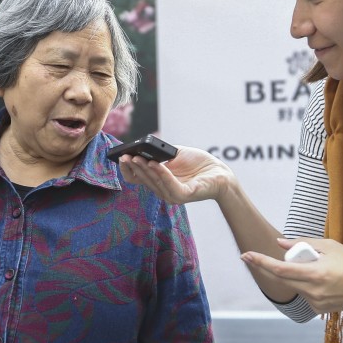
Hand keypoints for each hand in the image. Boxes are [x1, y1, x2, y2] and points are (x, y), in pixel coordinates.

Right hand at [117, 146, 234, 204]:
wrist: (220, 172)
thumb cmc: (199, 164)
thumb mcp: (175, 155)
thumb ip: (160, 153)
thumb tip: (144, 148)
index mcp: (159, 182)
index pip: (137, 179)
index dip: (127, 170)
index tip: (122, 157)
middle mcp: (163, 191)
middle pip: (143, 180)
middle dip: (133, 167)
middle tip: (126, 155)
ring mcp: (173, 195)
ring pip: (154, 182)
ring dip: (144, 169)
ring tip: (137, 157)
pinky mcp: (184, 195)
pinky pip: (170, 184)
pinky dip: (161, 173)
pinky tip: (154, 163)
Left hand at [241, 238, 342, 313]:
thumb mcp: (330, 246)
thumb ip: (302, 244)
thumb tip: (279, 243)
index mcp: (316, 274)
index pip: (280, 269)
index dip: (260, 262)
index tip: (246, 255)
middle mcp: (313, 291)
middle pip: (281, 279)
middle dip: (269, 267)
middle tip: (263, 257)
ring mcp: (316, 303)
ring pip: (293, 286)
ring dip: (294, 275)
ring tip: (319, 269)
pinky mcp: (319, 310)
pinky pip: (304, 294)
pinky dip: (306, 285)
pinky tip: (324, 282)